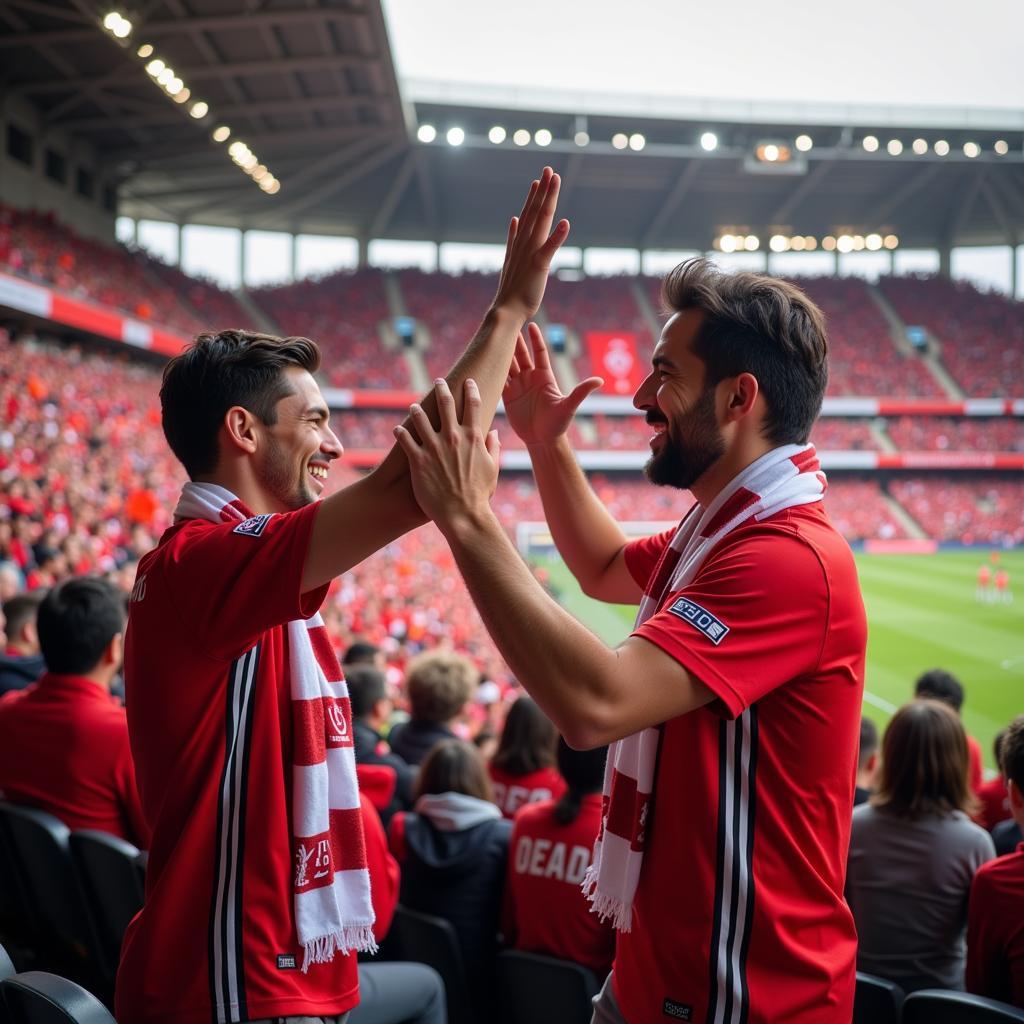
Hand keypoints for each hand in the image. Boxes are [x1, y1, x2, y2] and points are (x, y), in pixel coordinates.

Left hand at [393, 378, 500, 529]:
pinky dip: (400, 432)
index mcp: (473, 437)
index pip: (473, 404)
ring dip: (416, 409)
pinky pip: (405, 439)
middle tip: (438, 381)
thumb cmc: (479, 494)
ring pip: (420, 417)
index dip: (471, 389)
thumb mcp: (493, 469)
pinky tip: (397, 429)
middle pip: (446, 404)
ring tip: (413, 406)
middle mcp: (453, 437)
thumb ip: (493, 447)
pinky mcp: (418, 460)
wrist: (463, 515)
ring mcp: (434, 447)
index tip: (468, 381)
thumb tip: (493, 432)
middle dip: (442, 389)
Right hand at [492, 167, 569, 320]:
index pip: (529, 214)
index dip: (534, 196)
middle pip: (535, 211)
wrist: (507, 310)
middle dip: (543, 190)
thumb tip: (514, 220)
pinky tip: (566, 223)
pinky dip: (557, 236)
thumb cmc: (512, 290)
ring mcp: (530, 252)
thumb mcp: (513, 260)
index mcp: (520, 243)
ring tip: (553, 182)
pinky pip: (549, 248)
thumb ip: (514, 239)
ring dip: (547, 200)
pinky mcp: (538, 266)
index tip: (539, 179)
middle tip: (549, 169)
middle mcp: (524, 243)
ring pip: (540, 221)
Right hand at [503, 323, 603, 444]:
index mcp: (544, 377)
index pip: (539, 353)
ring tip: (491, 340)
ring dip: (501, 353)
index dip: (535, 339)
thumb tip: (600, 380)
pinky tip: (483, 362)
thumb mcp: (569, 406)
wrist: (543, 440)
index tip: (530, 323)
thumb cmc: (558, 424)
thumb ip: (581, 392)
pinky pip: (498, 381)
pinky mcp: (507, 397)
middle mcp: (530, 379)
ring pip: (507, 365)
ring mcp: (518, 387)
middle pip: (521, 355)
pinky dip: (492, 372)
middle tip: (506, 325)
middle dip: (514, 341)